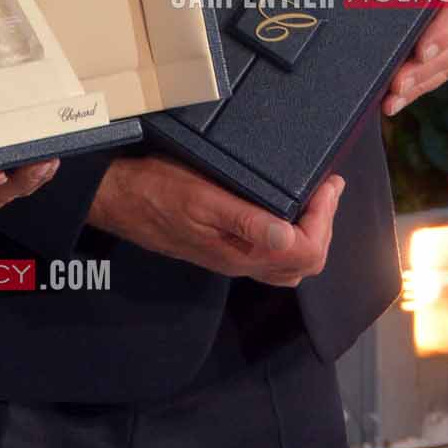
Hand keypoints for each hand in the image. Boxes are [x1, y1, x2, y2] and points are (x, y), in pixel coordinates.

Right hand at [88, 154, 344, 285]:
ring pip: (289, 263)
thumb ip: (245, 220)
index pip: (306, 251)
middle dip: (325, 226)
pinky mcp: (224, 248)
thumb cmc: (155, 191)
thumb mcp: (200, 197)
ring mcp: (233, 258)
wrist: (118, 199)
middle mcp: (242, 262)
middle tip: (328, 188)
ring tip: (315, 198)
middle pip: (304, 263)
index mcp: (241, 252)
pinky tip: (285, 210)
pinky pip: (271, 254)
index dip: (325, 219)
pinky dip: (291, 234)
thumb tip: (288, 235)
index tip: (329, 184)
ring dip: (311, 233)